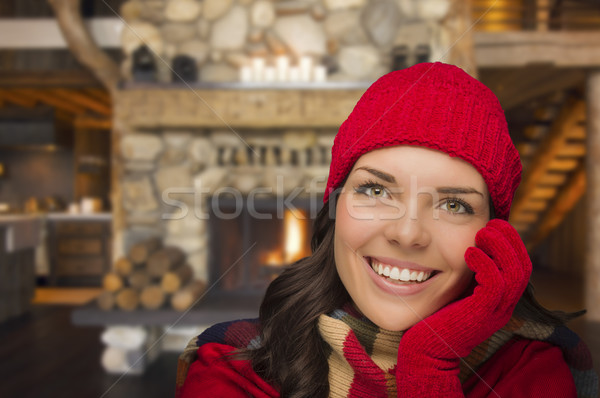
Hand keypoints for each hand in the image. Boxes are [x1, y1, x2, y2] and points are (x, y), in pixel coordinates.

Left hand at [395, 219, 531, 395]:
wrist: (426, 351)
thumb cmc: (437, 320)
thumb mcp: (459, 294)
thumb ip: (469, 277)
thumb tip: (470, 248)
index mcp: (500, 301)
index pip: (520, 267)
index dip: (512, 243)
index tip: (494, 224)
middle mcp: (503, 307)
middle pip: (524, 267)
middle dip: (511, 240)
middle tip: (492, 222)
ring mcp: (494, 312)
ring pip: (515, 273)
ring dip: (501, 247)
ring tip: (483, 231)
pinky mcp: (480, 314)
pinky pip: (495, 284)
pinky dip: (485, 263)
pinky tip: (469, 252)